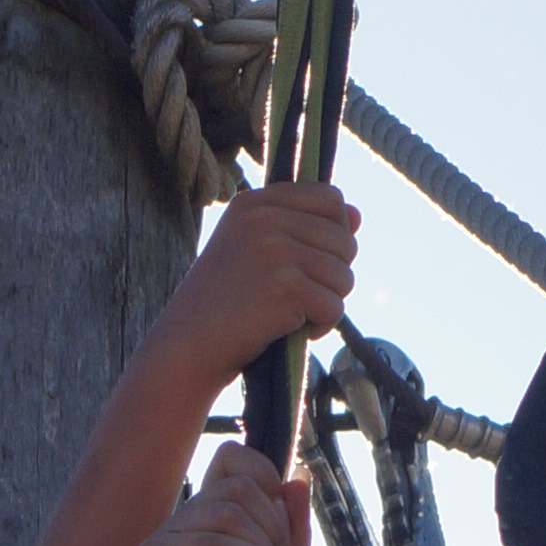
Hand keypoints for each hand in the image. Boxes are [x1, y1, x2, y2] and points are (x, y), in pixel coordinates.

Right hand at [132, 440, 310, 545]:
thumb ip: (294, 528)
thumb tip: (298, 475)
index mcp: (214, 520)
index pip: (233, 459)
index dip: (266, 480)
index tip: (281, 529)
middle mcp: (186, 522)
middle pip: (239, 485)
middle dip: (274, 530)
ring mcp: (166, 540)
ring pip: (228, 510)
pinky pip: (208, 540)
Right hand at [164, 181, 358, 385]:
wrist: (187, 347)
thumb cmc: (223, 304)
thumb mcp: (256, 252)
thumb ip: (304, 228)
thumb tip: (357, 214)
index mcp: (255, 202)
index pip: (330, 198)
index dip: (332, 235)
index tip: (304, 263)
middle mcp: (265, 218)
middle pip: (344, 240)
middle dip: (330, 276)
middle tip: (294, 297)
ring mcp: (275, 250)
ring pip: (344, 275)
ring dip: (326, 303)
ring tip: (291, 314)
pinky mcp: (286, 286)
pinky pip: (335, 306)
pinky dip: (320, 327)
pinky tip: (292, 330)